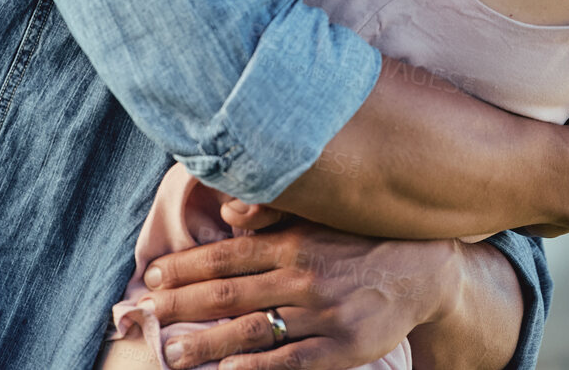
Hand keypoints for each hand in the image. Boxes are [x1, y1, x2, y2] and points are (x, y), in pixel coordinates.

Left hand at [134, 220, 457, 369]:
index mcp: (294, 242)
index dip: (187, 266)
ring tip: (171, 353)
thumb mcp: (321, 217)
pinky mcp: (342, 347)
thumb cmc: (361, 242)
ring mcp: (322, 313)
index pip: (228, 254)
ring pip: (253, 329)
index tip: (154, 276)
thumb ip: (276, 215)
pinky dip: (257, 367)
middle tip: (144, 314)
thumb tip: (230, 213)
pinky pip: (291, 360)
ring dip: (206, 342)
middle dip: (181, 305)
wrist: (424, 270)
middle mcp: (303, 275)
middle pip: (229, 292)